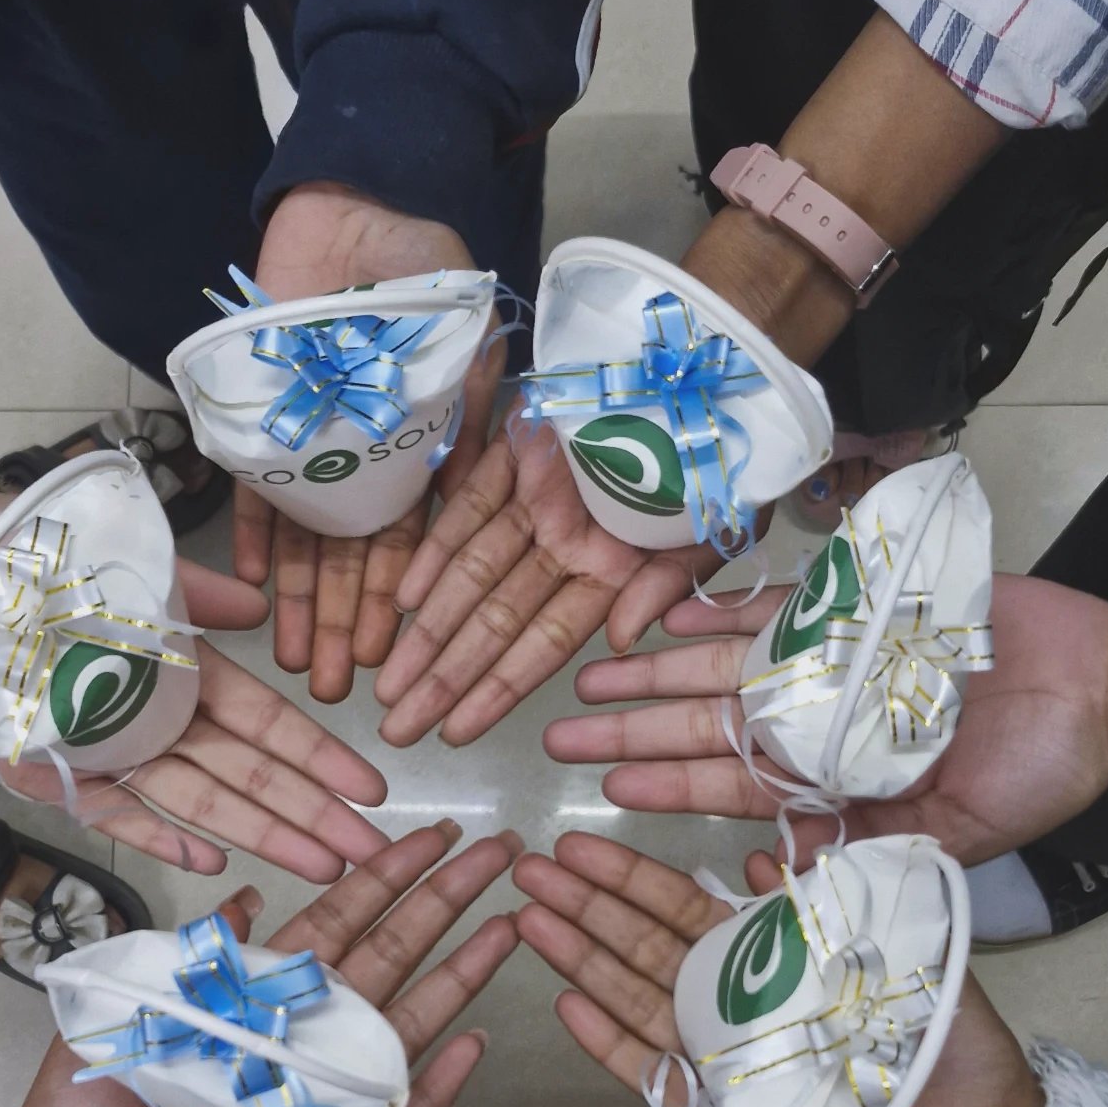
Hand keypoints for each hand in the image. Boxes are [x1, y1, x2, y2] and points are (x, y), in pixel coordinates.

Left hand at [0, 556, 389, 881]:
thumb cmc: (62, 578)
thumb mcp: (149, 574)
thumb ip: (205, 595)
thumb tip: (261, 609)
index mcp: (192, 676)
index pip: (271, 725)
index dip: (321, 757)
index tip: (370, 790)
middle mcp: (168, 723)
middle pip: (253, 776)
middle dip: (314, 815)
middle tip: (371, 853)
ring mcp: (126, 756)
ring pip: (206, 802)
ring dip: (265, 834)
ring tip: (322, 866)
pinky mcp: (73, 779)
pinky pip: (128, 817)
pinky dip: (169, 839)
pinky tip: (219, 860)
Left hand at [4, 822, 520, 1106]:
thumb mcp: (130, 1012)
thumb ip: (192, 955)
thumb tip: (242, 899)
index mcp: (257, 998)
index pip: (339, 920)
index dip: (386, 875)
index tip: (431, 835)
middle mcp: (302, 1038)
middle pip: (389, 955)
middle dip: (444, 901)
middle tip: (498, 852)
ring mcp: (325, 1099)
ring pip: (406, 1026)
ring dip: (460, 976)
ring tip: (510, 924)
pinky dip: (437, 1088)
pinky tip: (478, 1043)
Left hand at [234, 183, 506, 703]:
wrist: (360, 198)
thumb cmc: (431, 274)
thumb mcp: (475, 356)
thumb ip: (478, 438)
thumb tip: (499, 526)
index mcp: (438, 460)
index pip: (433, 557)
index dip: (420, 615)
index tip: (413, 673)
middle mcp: (382, 468)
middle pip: (371, 566)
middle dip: (358, 629)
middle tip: (344, 691)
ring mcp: (326, 450)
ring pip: (320, 545)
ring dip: (312, 607)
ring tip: (303, 666)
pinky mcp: (274, 425)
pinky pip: (263, 494)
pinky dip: (262, 540)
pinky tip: (259, 595)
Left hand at [375, 421, 721, 745]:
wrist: (706, 372)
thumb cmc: (721, 461)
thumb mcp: (709, 535)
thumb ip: (661, 589)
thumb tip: (619, 641)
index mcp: (610, 575)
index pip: (541, 647)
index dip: (494, 692)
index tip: (453, 734)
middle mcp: (565, 548)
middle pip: (492, 625)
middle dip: (444, 680)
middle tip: (396, 729)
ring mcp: (535, 503)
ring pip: (469, 579)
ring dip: (426, 631)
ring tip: (385, 683)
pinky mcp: (514, 454)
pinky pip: (465, 510)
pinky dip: (433, 552)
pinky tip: (400, 600)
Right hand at [514, 832, 1043, 1106]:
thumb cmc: (942, 1047)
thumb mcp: (888, 950)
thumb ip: (819, 904)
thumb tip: (761, 852)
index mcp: (765, 961)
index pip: (681, 906)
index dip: (627, 876)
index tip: (577, 843)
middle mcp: (729, 1004)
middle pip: (641, 945)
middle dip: (583, 906)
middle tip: (528, 869)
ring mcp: (717, 1060)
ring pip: (634, 999)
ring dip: (579, 959)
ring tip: (528, 920)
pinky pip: (652, 1076)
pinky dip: (608, 1043)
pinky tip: (565, 1004)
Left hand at [546, 574, 1107, 866]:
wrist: (1100, 685)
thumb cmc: (1037, 768)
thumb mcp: (956, 832)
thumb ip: (870, 847)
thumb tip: (781, 872)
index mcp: (828, 775)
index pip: (726, 783)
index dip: (665, 784)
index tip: (605, 789)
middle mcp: (811, 719)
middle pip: (703, 723)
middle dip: (632, 731)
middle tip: (561, 738)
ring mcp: (825, 661)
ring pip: (718, 667)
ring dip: (654, 671)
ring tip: (591, 677)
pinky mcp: (850, 608)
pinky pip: (769, 607)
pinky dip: (718, 611)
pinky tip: (664, 618)